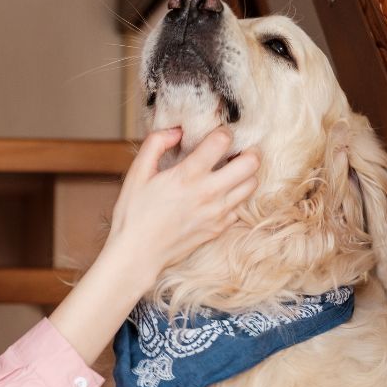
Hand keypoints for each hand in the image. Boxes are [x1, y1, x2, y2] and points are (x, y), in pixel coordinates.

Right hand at [47, 127, 257, 364]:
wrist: (137, 255)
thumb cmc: (133, 215)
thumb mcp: (137, 174)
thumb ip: (155, 144)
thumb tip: (176, 131)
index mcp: (188, 175)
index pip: (223, 141)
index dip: (222, 132)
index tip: (216, 134)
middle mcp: (209, 193)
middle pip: (251, 163)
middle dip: (249, 150)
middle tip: (238, 150)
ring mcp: (217, 213)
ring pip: (252, 184)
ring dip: (246, 174)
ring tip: (231, 171)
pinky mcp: (219, 228)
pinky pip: (241, 207)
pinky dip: (236, 197)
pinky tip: (221, 194)